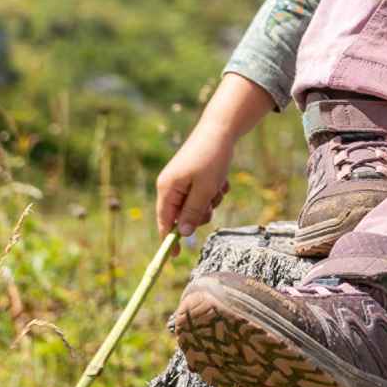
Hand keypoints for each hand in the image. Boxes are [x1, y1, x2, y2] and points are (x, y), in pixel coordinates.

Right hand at [155, 72, 281, 254]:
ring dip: (211, 200)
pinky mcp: (193, 175)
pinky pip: (204, 193)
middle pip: (183, 216)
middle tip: (213, 202)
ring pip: (197, 205)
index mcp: (167, 189)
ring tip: (219, 185)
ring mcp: (182, 180)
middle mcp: (171, 185)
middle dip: (200, 213)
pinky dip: (214, 190)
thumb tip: (182, 234)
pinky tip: (221, 178)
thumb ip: (192, 213)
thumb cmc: (212, 159)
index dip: (169, 240)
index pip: (164, 222)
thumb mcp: (204, 190)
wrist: (221, 129)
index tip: (175, 257)